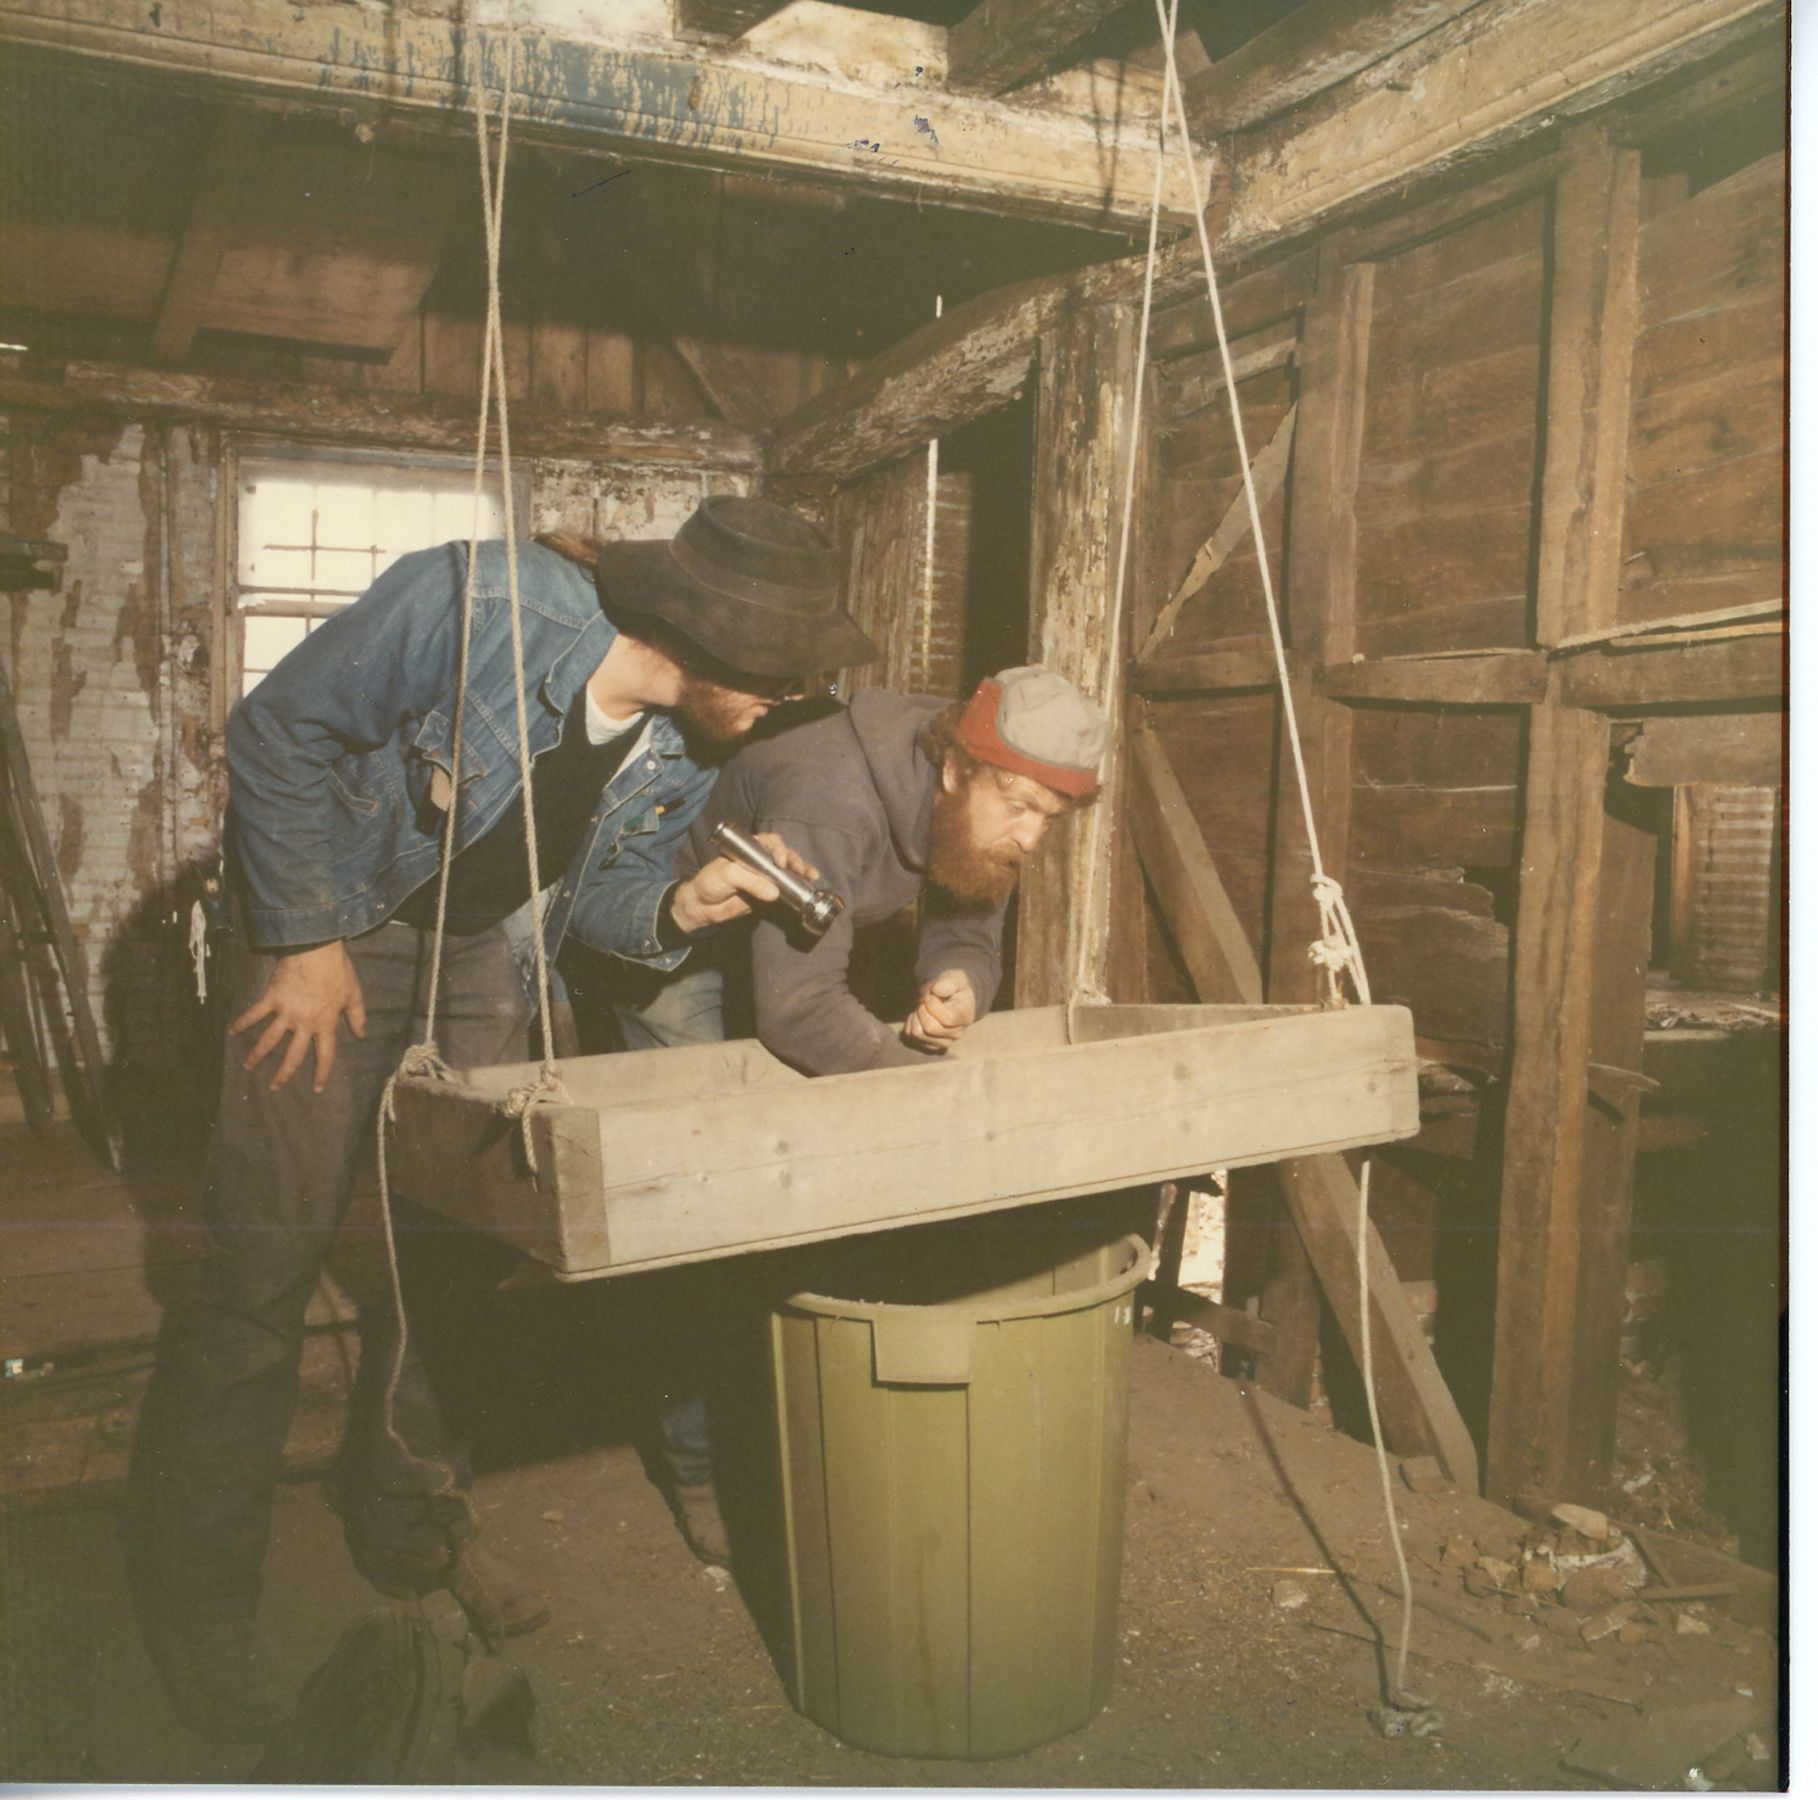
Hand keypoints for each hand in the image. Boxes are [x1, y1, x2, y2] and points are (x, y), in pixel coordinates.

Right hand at [229, 940, 366, 1092]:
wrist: (317, 950)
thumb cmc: (338, 971)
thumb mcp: (354, 994)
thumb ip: (357, 1017)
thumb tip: (361, 1036)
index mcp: (325, 1024)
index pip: (325, 1055)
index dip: (322, 1073)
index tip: (317, 1088)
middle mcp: (304, 1024)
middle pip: (293, 1055)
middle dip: (283, 1073)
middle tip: (274, 1087)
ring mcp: (285, 1012)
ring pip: (269, 1040)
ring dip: (257, 1055)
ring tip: (247, 1066)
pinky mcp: (271, 999)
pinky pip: (254, 1014)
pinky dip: (242, 1023)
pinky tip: (232, 1032)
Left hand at [668, 832, 821, 934]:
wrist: (702, 906)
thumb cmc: (710, 882)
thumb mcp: (727, 875)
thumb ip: (750, 881)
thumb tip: (775, 892)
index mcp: (750, 849)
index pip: (770, 842)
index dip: (779, 849)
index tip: (780, 862)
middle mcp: (761, 860)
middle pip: (784, 855)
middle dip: (795, 861)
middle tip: (801, 871)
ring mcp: (766, 877)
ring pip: (788, 871)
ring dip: (802, 872)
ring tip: (811, 877)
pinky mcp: (769, 893)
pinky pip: (786, 890)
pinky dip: (797, 889)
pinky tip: (808, 888)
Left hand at [901, 969, 976, 1052]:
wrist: (955, 998)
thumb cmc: (955, 987)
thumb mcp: (956, 978)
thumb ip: (948, 982)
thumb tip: (936, 989)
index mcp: (965, 1017)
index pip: (946, 1020)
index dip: (932, 1004)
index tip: (931, 993)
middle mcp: (956, 1034)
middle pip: (929, 1028)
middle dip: (922, 1009)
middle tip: (925, 999)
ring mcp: (943, 1042)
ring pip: (918, 1033)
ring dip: (915, 1015)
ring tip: (922, 1006)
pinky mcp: (930, 1044)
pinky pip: (911, 1035)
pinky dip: (911, 1022)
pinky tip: (920, 1013)